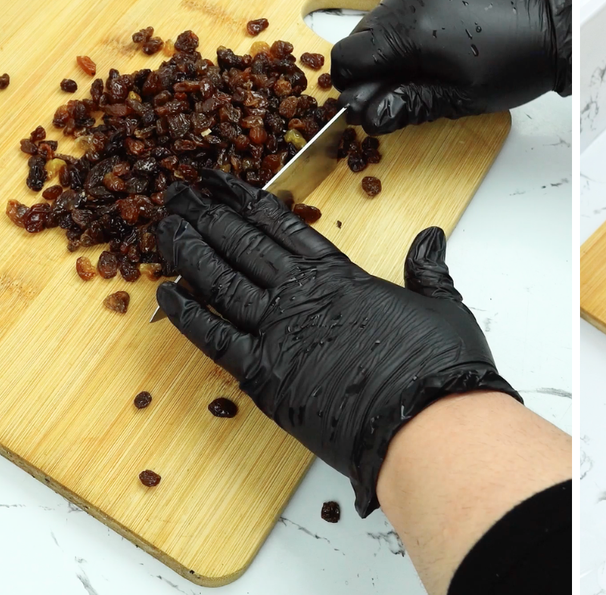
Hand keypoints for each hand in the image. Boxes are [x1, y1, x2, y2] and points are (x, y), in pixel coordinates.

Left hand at [154, 170, 518, 514]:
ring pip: (220, 282)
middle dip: (206, 215)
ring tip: (163, 228)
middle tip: (177, 192)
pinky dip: (187, 315)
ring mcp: (278, 335)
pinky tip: (165, 293)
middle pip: (242, 245)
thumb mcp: (441, 305)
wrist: (424, 422)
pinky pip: (214, 339)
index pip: (284, 227)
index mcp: (340, 277)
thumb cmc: (438, 369)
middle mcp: (301, 298)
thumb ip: (426, 270)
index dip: (248, 201)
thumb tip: (430, 239)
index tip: (222, 182)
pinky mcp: (264, 377)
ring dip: (189, 253)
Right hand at [330, 0, 570, 134]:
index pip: (348, 55)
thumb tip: (366, 114)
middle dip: (380, 56)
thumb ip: (406, 104)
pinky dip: (421, 6)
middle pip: (365, 31)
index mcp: (410, 33)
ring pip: (388, 8)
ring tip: (441, 46)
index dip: (354, 80)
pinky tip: (452, 21)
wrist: (557, 20)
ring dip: (401, 31)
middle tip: (415, 74)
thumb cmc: (518, 62)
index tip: (372, 91)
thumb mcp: (460, 98)